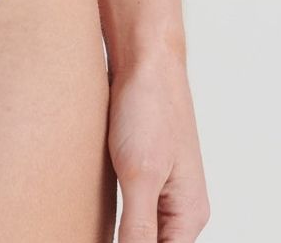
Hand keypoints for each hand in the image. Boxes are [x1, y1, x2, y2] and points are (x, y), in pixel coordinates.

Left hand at [108, 51, 209, 240]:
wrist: (143, 57)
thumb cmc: (149, 108)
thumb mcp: (139, 175)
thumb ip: (138, 228)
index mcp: (187, 214)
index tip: (108, 241)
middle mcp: (179, 206)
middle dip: (126, 242)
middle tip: (92, 233)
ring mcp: (162, 187)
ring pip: (141, 231)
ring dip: (120, 234)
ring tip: (92, 228)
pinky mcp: (142, 169)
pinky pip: (130, 207)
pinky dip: (115, 216)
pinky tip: (93, 214)